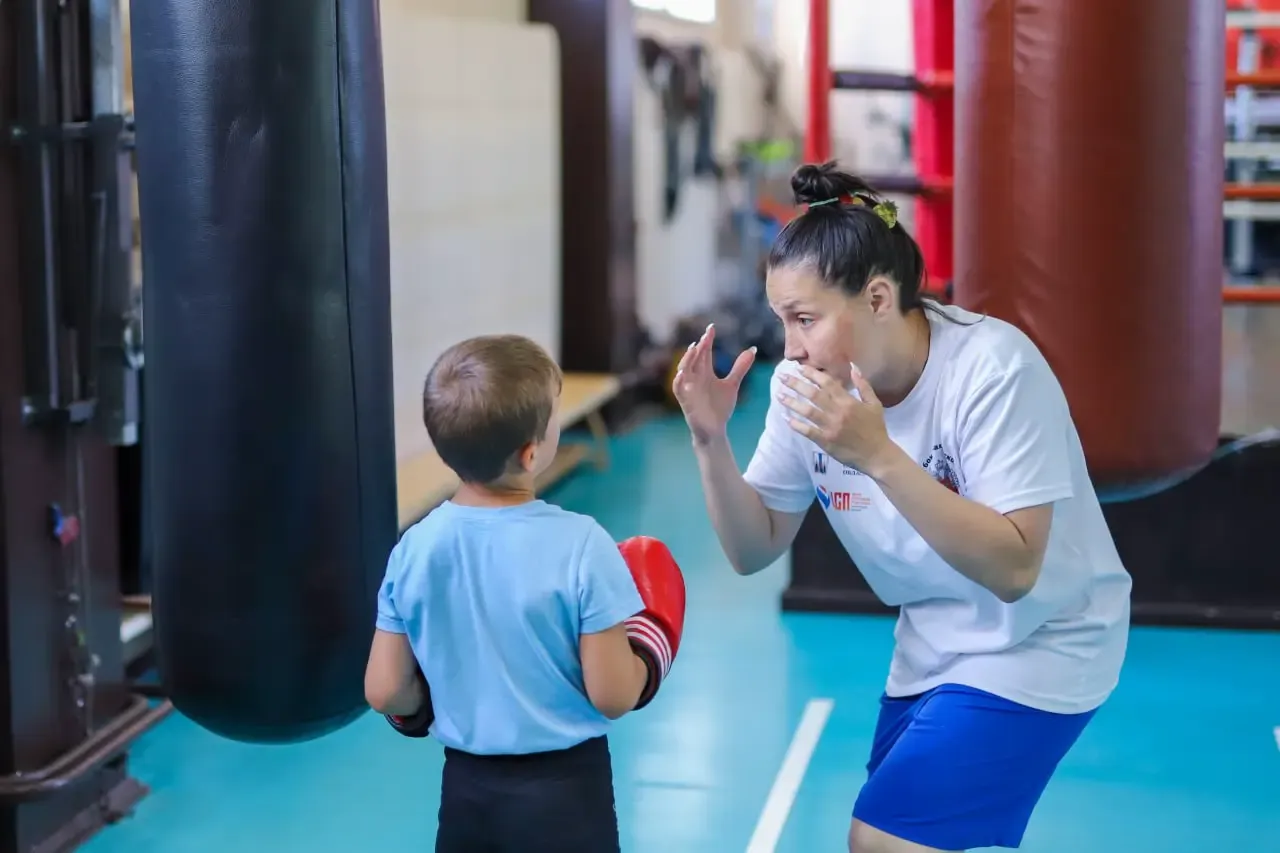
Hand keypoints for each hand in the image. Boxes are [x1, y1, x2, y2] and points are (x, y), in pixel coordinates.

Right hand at [671, 323, 755, 445]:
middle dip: (699, 346)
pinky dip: (679, 380)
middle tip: (706, 335)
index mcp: (705, 372)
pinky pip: (678, 388)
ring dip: (687, 358)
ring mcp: (689, 388)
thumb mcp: (732, 384)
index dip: (707, 340)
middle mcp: (695, 377)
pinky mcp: (685, 401)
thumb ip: (740, 367)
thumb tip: (753, 348)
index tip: (711, 328)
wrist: (715, 430)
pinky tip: (683, 373)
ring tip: (694, 348)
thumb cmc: (720, 407)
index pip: (704, 352)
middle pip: (695, 358)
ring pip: (684, 369)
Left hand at [777, 363, 897, 477]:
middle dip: (796, 384)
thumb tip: (853, 367)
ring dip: (791, 403)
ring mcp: (830, 427)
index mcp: (848, 402)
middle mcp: (837, 412)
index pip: (827, 383)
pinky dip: (796, 424)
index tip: (799, 368)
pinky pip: (807, 431)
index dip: (812, 374)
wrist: (877, 455)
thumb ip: (863, 385)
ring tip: (779, 395)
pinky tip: (786, 418)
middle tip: (781, 378)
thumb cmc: (876, 428)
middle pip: (813, 395)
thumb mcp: (874, 404)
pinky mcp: (825, 441)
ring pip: (807, 411)